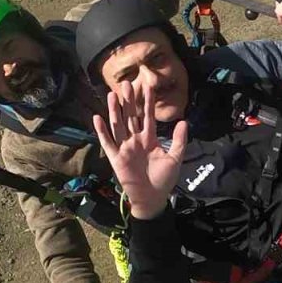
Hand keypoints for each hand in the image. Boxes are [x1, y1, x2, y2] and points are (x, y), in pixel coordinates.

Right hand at [92, 82, 187, 219]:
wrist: (152, 198)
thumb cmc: (164, 179)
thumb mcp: (175, 158)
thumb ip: (179, 140)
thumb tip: (184, 121)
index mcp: (149, 139)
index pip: (147, 116)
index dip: (147, 102)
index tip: (147, 86)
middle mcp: (135, 140)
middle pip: (130, 116)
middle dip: (128, 101)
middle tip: (126, 83)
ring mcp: (124, 148)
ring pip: (118, 125)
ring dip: (115, 110)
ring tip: (113, 95)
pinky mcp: (116, 158)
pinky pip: (107, 142)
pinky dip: (102, 131)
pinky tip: (97, 117)